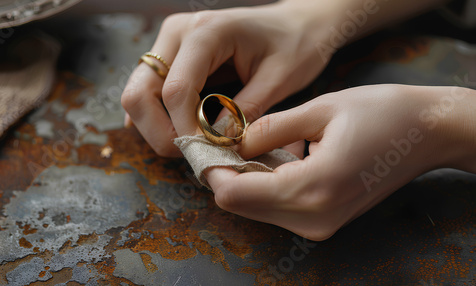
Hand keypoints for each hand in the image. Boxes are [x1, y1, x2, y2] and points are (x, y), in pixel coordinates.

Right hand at [121, 1, 334, 156]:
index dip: (187, 130)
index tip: (209, 152)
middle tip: (195, 152)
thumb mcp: (279, 79)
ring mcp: (170, 44)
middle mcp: (177, 33)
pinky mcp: (171, 57)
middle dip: (161, 132)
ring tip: (194, 143)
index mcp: (206, 32)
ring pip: (138, 96)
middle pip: (140, 94)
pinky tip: (182, 131)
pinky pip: (149, 94)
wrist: (296, 24)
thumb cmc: (295, 44)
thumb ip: (245, 111)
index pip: (176, 90)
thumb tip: (215, 144)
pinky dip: (159, 118)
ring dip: (158, 128)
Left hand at [205, 84, 475, 240]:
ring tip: (248, 146)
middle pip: (240, 206)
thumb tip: (233, 143)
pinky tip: (271, 159)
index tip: (204, 144)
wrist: (426, 134)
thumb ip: (269, 130)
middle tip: (222, 142)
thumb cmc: (380, 113)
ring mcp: (319, 226)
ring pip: (256, 210)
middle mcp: (313, 219)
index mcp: (312, 188)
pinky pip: (277, 209)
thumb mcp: (319, 109)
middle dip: (224, 175)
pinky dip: (264, 187)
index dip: (212, 170)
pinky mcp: (323, 223)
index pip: (235, 194)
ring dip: (243, 181)